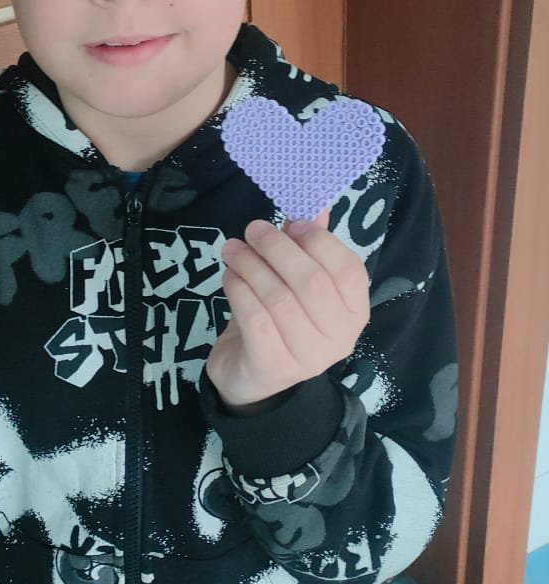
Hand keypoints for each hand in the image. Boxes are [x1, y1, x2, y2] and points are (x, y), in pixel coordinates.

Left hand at [206, 212, 370, 410]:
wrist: (250, 375)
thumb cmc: (279, 320)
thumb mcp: (296, 283)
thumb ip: (309, 247)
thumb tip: (315, 208)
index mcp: (354, 311)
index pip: (348, 270)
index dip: (319, 241)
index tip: (292, 223)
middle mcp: (339, 337)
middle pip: (311, 282)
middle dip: (277, 248)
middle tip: (253, 230)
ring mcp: (308, 357)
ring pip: (278, 298)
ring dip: (251, 266)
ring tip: (233, 249)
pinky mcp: (273, 366)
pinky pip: (254, 318)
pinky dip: (238, 290)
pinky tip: (229, 277)